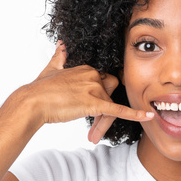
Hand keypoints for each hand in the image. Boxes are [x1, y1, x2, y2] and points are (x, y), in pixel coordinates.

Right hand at [19, 41, 153, 142]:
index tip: (89, 107)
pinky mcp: (94, 103)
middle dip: (105, 106)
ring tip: (93, 134)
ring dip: (104, 120)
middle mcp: (93, 75)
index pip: (103, 83)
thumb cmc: (39, 90)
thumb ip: (59, 57)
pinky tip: (148, 116)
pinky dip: (135, 113)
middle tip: (94, 122)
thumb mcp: (51, 69)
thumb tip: (61, 45)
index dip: (99, 96)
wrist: (32, 103)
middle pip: (111, 92)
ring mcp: (94, 88)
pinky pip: (119, 109)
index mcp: (86, 68)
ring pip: (110, 104)